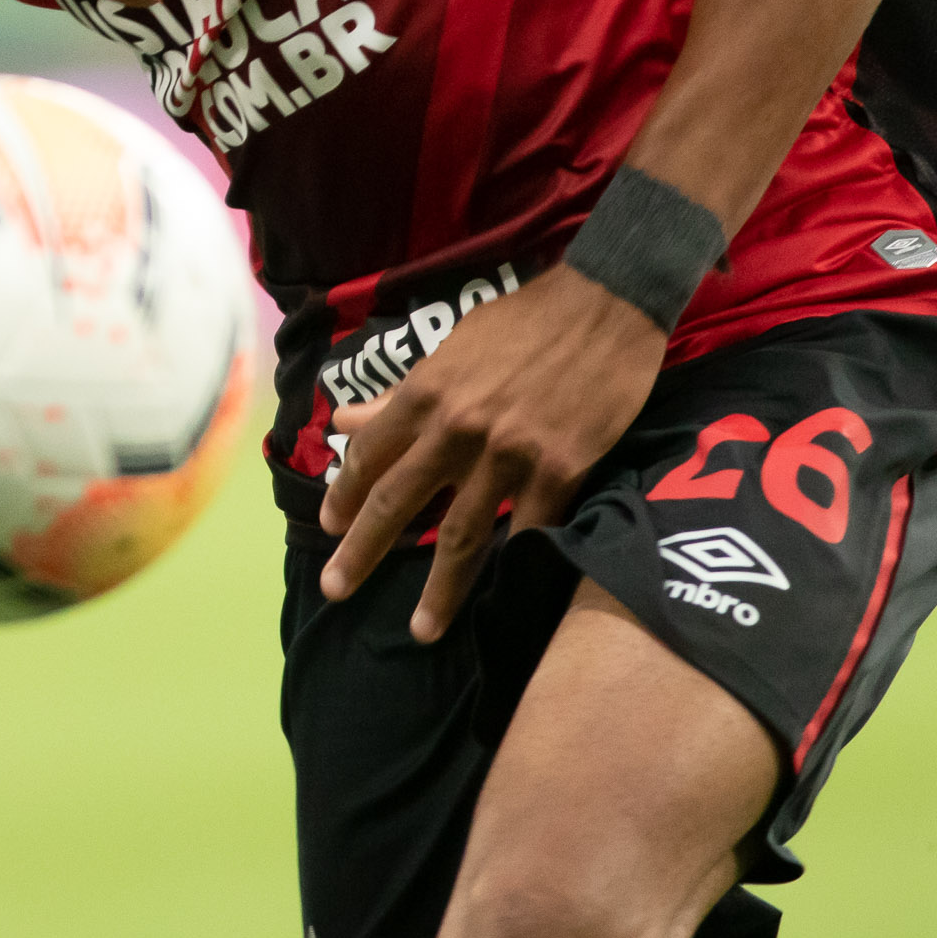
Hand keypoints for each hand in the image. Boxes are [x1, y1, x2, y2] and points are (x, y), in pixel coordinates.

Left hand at [312, 268, 665, 633]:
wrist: (606, 306)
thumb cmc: (525, 320)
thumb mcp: (452, 346)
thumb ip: (401, 394)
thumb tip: (344, 419)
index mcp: (427, 393)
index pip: (370, 454)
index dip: (345, 493)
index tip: (330, 524)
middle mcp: (458, 429)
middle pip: (400, 502)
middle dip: (363, 551)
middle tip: (335, 589)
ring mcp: (510, 455)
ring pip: (462, 535)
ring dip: (439, 589)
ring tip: (421, 631)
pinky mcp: (560, 471)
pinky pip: (530, 532)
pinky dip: (512, 566)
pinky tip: (499, 598)